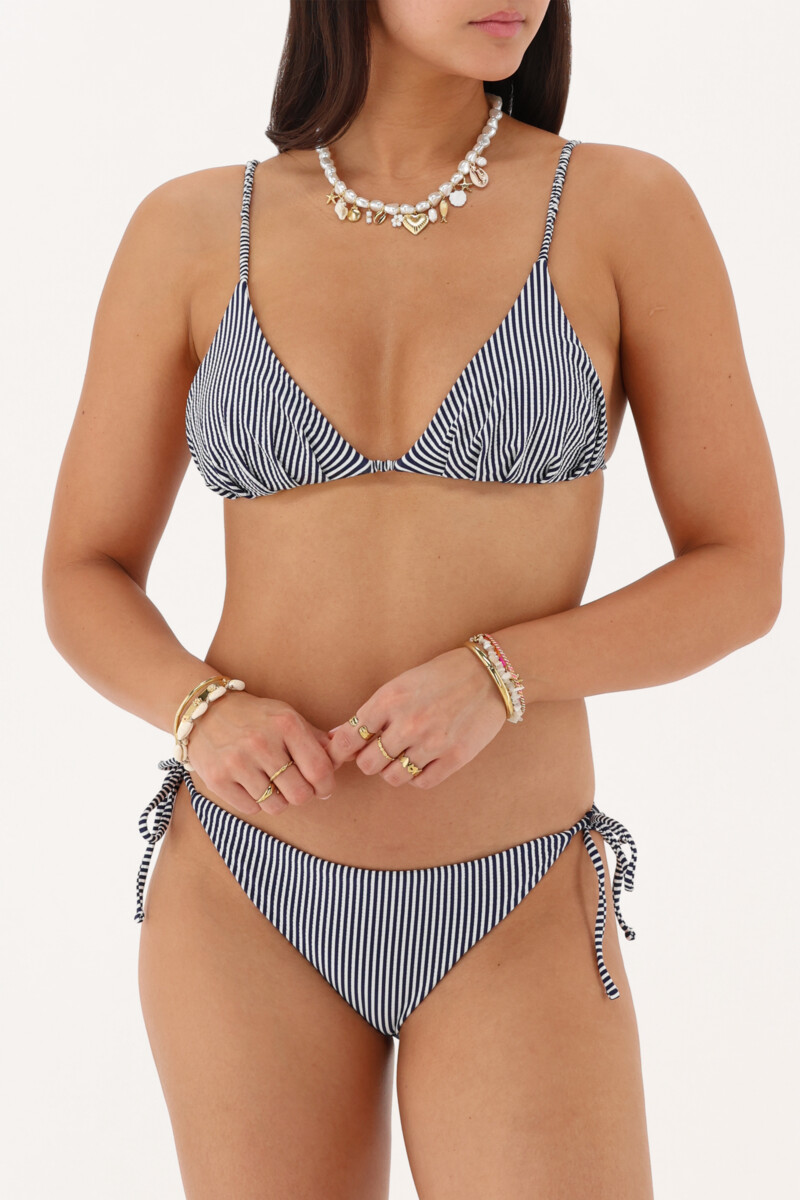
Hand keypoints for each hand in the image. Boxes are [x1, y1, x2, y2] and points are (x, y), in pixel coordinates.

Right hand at [185, 690, 336, 816]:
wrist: (204, 712)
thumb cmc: (254, 716)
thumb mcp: (287, 716)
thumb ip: (316, 739)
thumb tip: (345, 756)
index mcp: (286, 724)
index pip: (320, 769)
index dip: (326, 785)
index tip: (323, 787)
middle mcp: (262, 742)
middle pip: (300, 794)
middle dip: (304, 795)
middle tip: (297, 788)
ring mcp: (238, 762)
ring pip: (276, 806)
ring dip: (279, 800)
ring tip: (272, 784)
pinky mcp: (217, 779)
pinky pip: (251, 808)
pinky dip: (256, 802)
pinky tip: (251, 784)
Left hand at [326, 646, 507, 790]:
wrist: (488, 675)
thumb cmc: (440, 676)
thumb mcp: (400, 685)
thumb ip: (370, 713)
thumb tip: (338, 737)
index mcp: (388, 700)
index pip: (348, 741)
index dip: (344, 750)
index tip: (350, 751)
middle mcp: (408, 723)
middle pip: (368, 765)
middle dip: (371, 759)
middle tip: (382, 750)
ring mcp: (432, 743)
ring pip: (393, 777)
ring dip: (395, 769)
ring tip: (406, 754)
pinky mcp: (455, 758)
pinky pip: (422, 783)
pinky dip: (419, 775)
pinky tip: (425, 760)